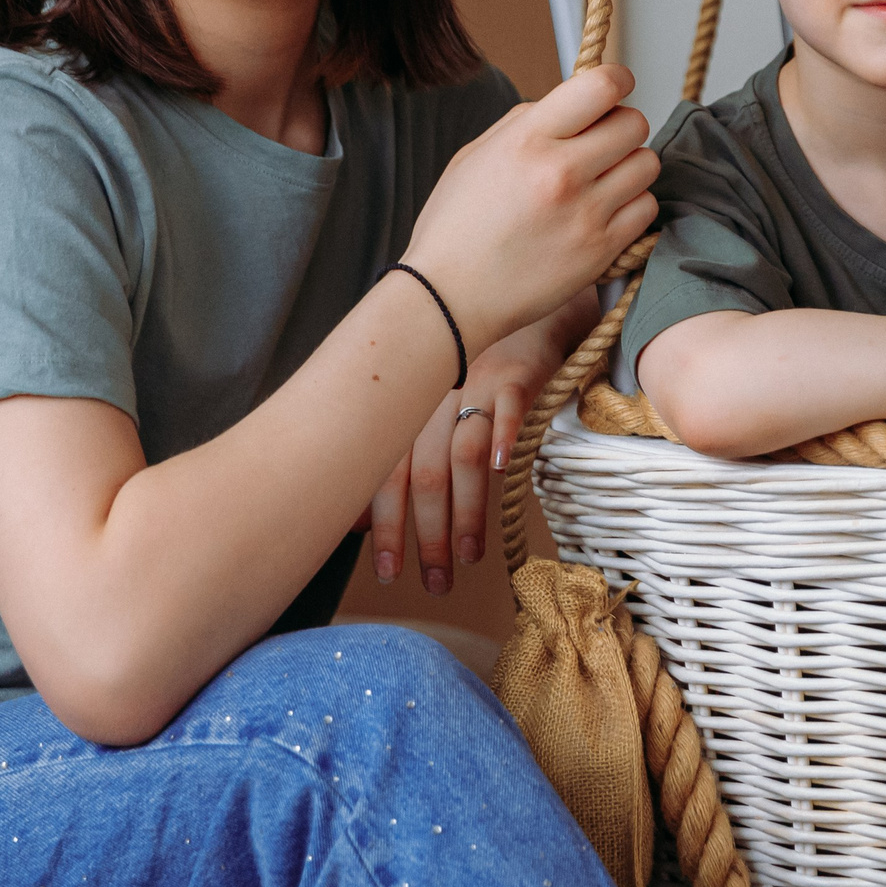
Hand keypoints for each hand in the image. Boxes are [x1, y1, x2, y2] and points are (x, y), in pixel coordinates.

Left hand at [366, 299, 580, 593]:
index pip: (387, 472)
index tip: (388, 571)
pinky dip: (506, 435)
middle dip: (426, 534)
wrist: (526, 304)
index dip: (385, 525)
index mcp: (410, 408)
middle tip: (435, 582)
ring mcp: (476, 381)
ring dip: (466, 510)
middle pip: (424, 473)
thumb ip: (403, 455)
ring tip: (469, 556)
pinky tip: (506, 470)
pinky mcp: (520, 370)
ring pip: (464, 452)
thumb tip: (359, 520)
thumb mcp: (436, 405)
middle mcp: (435, 396)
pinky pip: (509, 404)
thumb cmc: (479, 366)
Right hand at [400, 66, 658, 351]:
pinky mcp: (602, 250)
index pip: (601, 86)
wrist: (448, 299)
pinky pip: (646, 209)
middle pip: (635, 123)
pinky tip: (603, 213)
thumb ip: (528, 122)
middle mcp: (562, 172)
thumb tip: (573, 105)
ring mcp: (586, 213)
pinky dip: (631, 207)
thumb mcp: (476, 155)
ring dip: (629, 168)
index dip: (616, 80)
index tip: (613, 89)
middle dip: (621, 127)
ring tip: (601, 182)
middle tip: (601, 144)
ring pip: (647, 164)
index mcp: (527, 139)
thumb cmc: (455, 227)